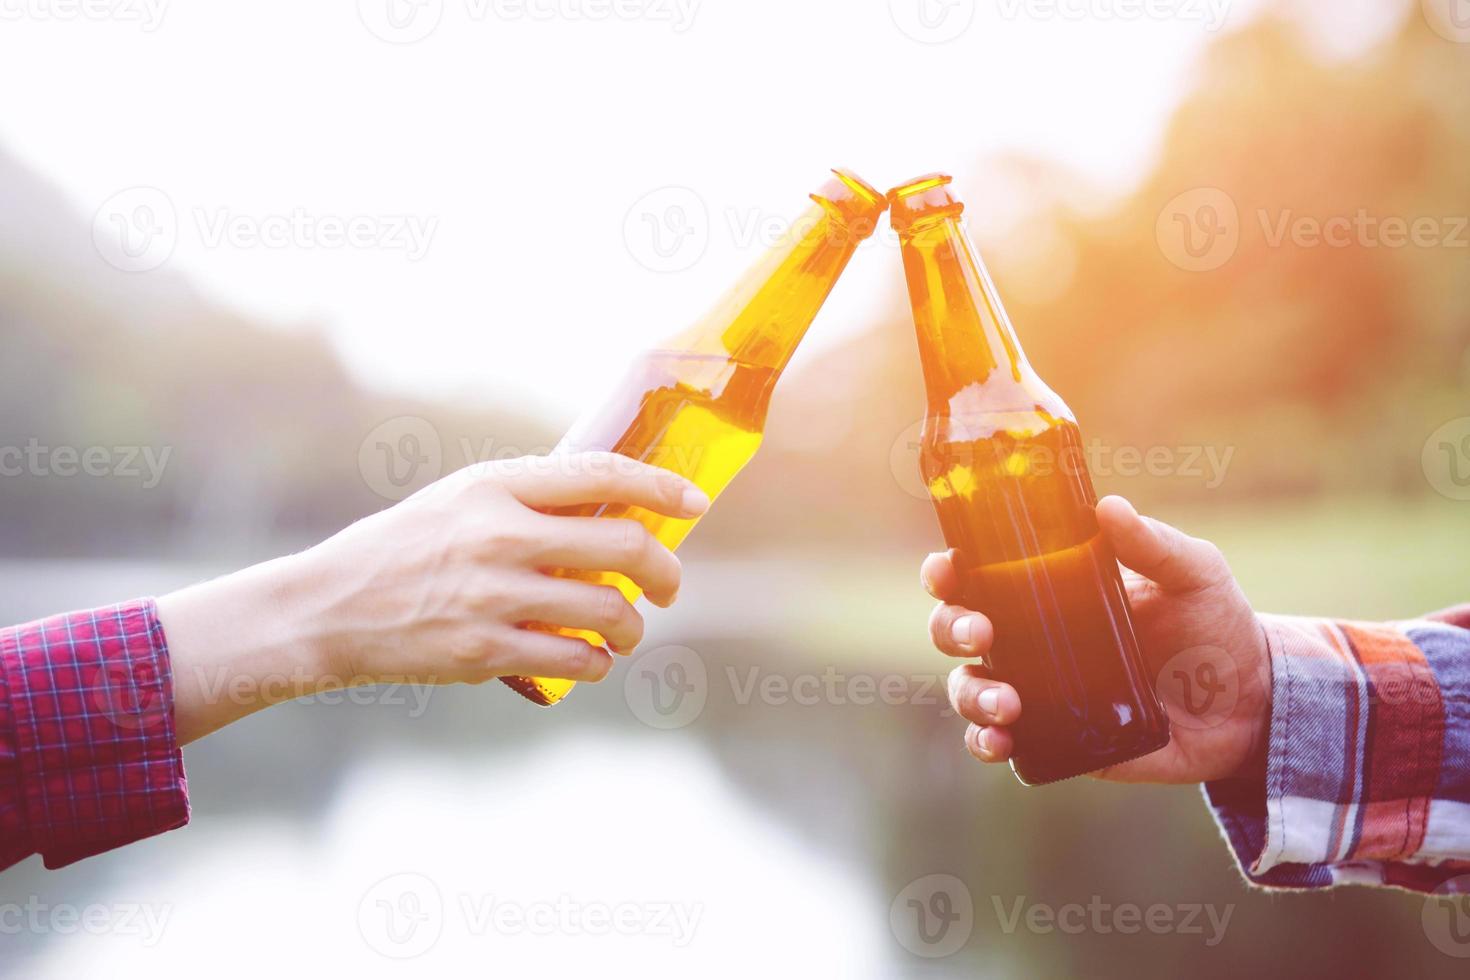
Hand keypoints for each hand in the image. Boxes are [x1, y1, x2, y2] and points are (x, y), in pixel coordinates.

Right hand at [159, 452, 708, 742]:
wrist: (329, 609)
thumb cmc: (405, 549)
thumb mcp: (461, 500)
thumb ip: (529, 500)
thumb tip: (616, 509)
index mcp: (495, 485)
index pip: (603, 475)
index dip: (662, 487)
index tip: (694, 502)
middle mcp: (500, 535)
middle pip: (626, 549)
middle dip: (667, 572)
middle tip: (670, 587)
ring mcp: (495, 596)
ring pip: (611, 611)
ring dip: (633, 626)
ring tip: (626, 629)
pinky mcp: (485, 652)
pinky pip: (577, 660)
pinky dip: (598, 662)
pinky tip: (593, 658)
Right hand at [922, 495, 1270, 783]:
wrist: (1253, 703)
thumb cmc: (1215, 624)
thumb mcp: (1193, 573)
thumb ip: (1154, 543)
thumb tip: (1108, 508)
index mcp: (1049, 589)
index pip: (977, 575)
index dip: (947, 572)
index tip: (948, 571)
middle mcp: (1032, 639)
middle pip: (955, 630)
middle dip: (951, 630)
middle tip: (983, 635)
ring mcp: (1039, 691)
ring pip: (969, 689)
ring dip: (970, 694)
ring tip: (1006, 704)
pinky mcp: (1056, 740)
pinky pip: (1001, 743)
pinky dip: (985, 743)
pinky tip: (1002, 742)